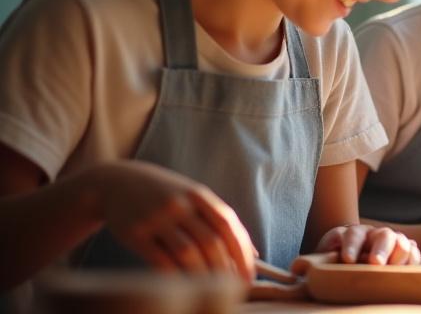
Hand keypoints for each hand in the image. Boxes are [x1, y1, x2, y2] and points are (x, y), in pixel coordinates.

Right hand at [94, 161, 255, 282]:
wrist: (116, 182)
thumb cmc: (165, 195)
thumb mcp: (193, 197)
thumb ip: (220, 221)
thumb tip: (252, 254)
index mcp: (198, 195)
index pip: (228, 225)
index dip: (242, 253)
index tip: (248, 276)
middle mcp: (179, 204)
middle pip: (210, 241)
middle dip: (225, 269)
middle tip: (231, 288)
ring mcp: (156, 218)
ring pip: (187, 253)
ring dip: (202, 275)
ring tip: (210, 289)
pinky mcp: (135, 233)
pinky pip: (160, 260)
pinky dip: (175, 275)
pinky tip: (183, 285)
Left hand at [314, 225, 419, 265]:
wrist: (350, 265)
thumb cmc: (335, 265)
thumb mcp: (323, 261)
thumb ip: (315, 262)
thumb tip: (296, 268)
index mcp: (352, 234)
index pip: (353, 235)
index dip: (351, 246)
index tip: (347, 260)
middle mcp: (374, 235)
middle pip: (383, 235)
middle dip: (380, 249)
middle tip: (375, 263)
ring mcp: (392, 243)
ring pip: (401, 242)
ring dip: (399, 254)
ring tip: (392, 269)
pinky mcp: (405, 253)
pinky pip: (414, 253)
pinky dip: (412, 260)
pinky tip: (406, 269)